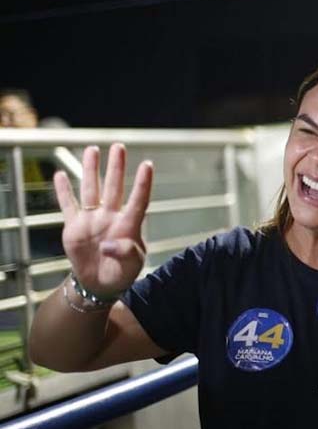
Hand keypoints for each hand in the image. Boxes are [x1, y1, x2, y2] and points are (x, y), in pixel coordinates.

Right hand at [54, 144, 153, 296]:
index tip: (147, 164)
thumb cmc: (122, 272)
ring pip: (91, 190)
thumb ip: (124, 253)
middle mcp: (111, 217)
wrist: (100, 282)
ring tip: (92, 149)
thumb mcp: (131, 266)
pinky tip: (60, 175)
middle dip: (116, 167)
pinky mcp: (75, 225)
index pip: (139, 201)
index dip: (143, 184)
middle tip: (118, 146)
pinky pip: (68, 205)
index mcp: (130, 226)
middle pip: (114, 187)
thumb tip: (108, 245)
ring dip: (91, 170)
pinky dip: (63, 191)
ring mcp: (92, 219)